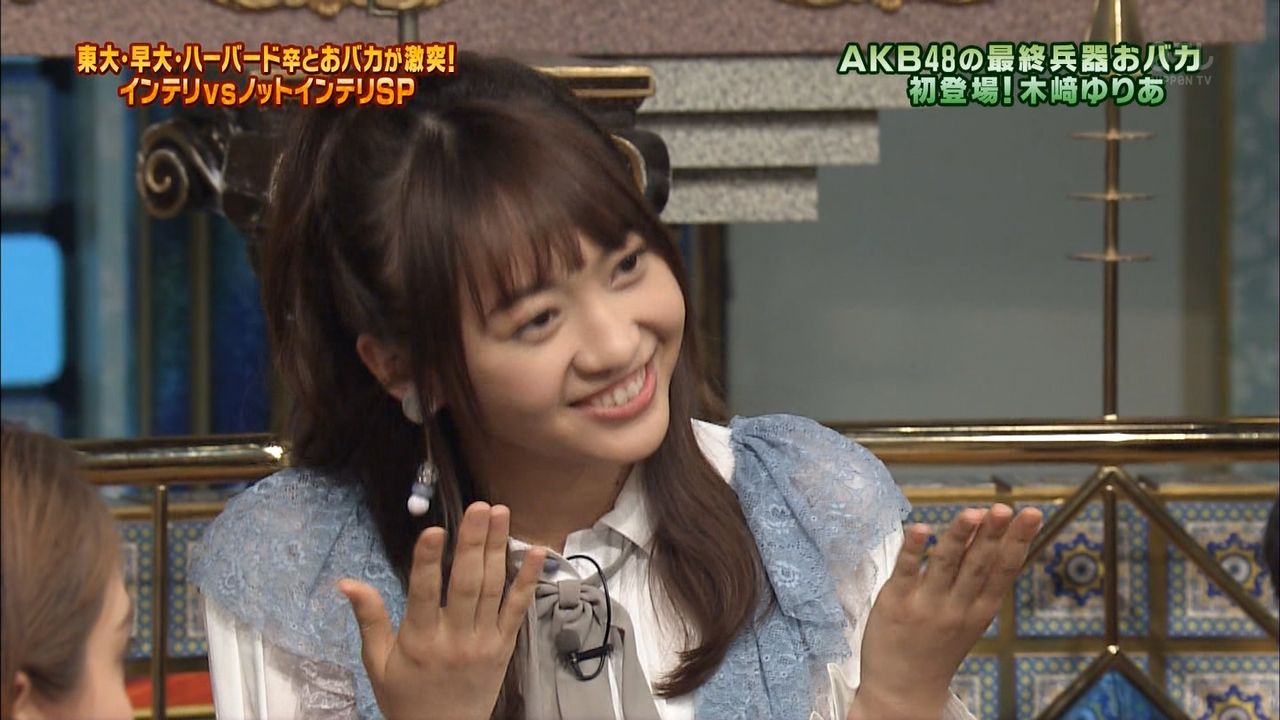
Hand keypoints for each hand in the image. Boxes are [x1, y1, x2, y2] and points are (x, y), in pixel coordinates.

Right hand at [338, 502, 546, 719]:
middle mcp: (455, 638)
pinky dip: (528, 579)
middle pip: (467, 584)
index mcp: (419, 641)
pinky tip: (536, 551)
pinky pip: (518, 608)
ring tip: (499, 513)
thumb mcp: (378, 663)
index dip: (429, 561)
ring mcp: (484, 641)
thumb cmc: (406, 698)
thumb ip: (369, 619)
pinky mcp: (505, 645)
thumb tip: (346, 582)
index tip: (434, 530)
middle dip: (473, 542)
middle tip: (478, 507)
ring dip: (497, 548)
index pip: (424, 594)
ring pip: (493, 589)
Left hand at [850, 504, 1042, 719]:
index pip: (1004, 570)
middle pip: (979, 565)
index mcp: (980, 610)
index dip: (1019, 541)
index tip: (1030, 514)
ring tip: (973, 512)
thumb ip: (976, 579)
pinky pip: (906, 572)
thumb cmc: (937, 646)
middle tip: (1006, 508)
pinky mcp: (896, 603)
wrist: (903, 688)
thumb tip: (986, 532)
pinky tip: (921, 528)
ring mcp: (926, 605)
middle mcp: (957, 607)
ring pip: (946, 564)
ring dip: (959, 537)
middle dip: (994, 535)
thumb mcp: (969, 618)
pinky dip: (914, 550)